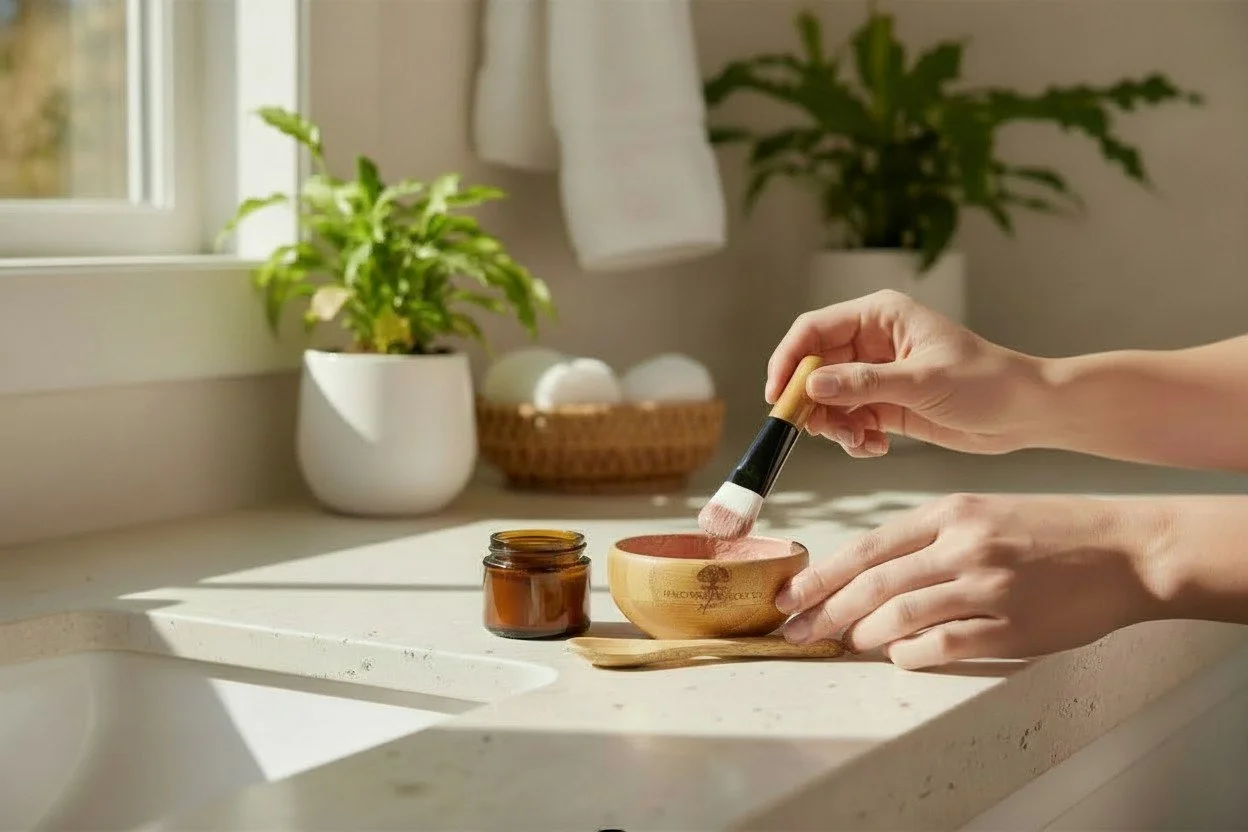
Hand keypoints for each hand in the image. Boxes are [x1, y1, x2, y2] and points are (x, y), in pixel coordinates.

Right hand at [766, 290, 1047, 456]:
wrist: (1025, 413)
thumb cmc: (986, 382)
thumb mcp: (921, 382)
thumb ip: (863, 384)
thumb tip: (812, 386)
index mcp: (879, 317)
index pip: (813, 331)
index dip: (789, 361)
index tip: (779, 396)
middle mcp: (872, 342)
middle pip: (814, 368)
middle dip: (812, 402)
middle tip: (818, 430)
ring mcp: (877, 374)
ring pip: (828, 399)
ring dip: (835, 425)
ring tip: (860, 440)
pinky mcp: (885, 404)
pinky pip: (848, 420)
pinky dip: (853, 437)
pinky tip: (875, 446)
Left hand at [774, 493, 1168, 669]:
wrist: (1127, 550)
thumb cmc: (1053, 532)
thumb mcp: (984, 513)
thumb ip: (928, 540)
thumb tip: (869, 575)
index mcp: (950, 513)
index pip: (867, 545)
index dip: (821, 575)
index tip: (791, 595)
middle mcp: (962, 545)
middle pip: (871, 582)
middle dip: (825, 610)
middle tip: (797, 632)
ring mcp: (986, 586)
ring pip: (898, 614)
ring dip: (863, 635)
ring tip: (847, 644)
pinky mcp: (1010, 627)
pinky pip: (941, 646)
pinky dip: (909, 655)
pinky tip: (899, 656)